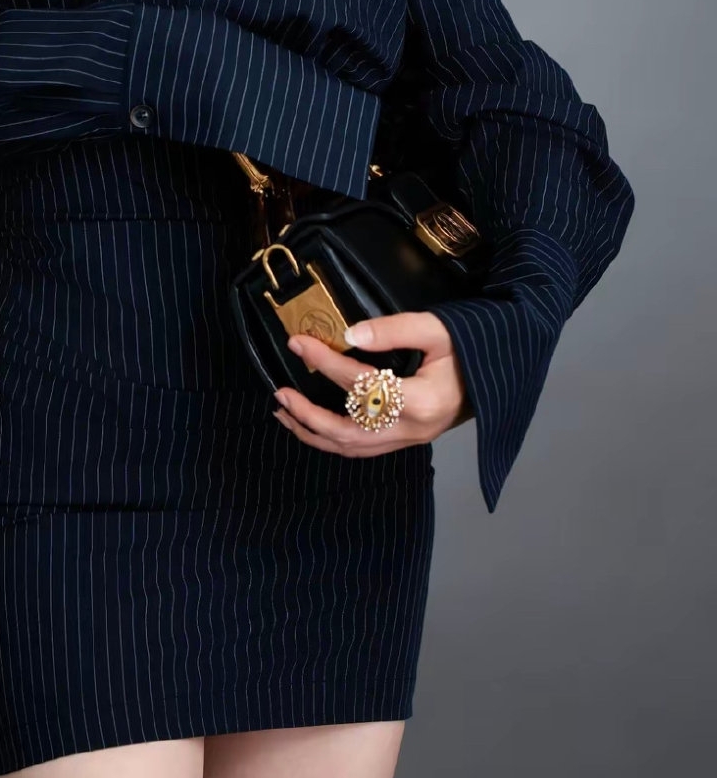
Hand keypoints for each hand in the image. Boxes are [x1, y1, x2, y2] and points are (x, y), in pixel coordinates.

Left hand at [272, 311, 474, 457]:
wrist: (497, 372)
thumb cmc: (471, 347)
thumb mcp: (438, 328)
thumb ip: (394, 330)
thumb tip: (349, 335)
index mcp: (422, 401)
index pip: (360, 384)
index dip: (324, 363)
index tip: (298, 343)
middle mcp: (413, 429)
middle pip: (348, 432)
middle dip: (308, 414)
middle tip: (280, 392)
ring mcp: (410, 440)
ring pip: (352, 448)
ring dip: (314, 433)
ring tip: (285, 412)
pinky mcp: (408, 440)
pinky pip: (363, 449)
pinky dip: (332, 440)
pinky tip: (313, 426)